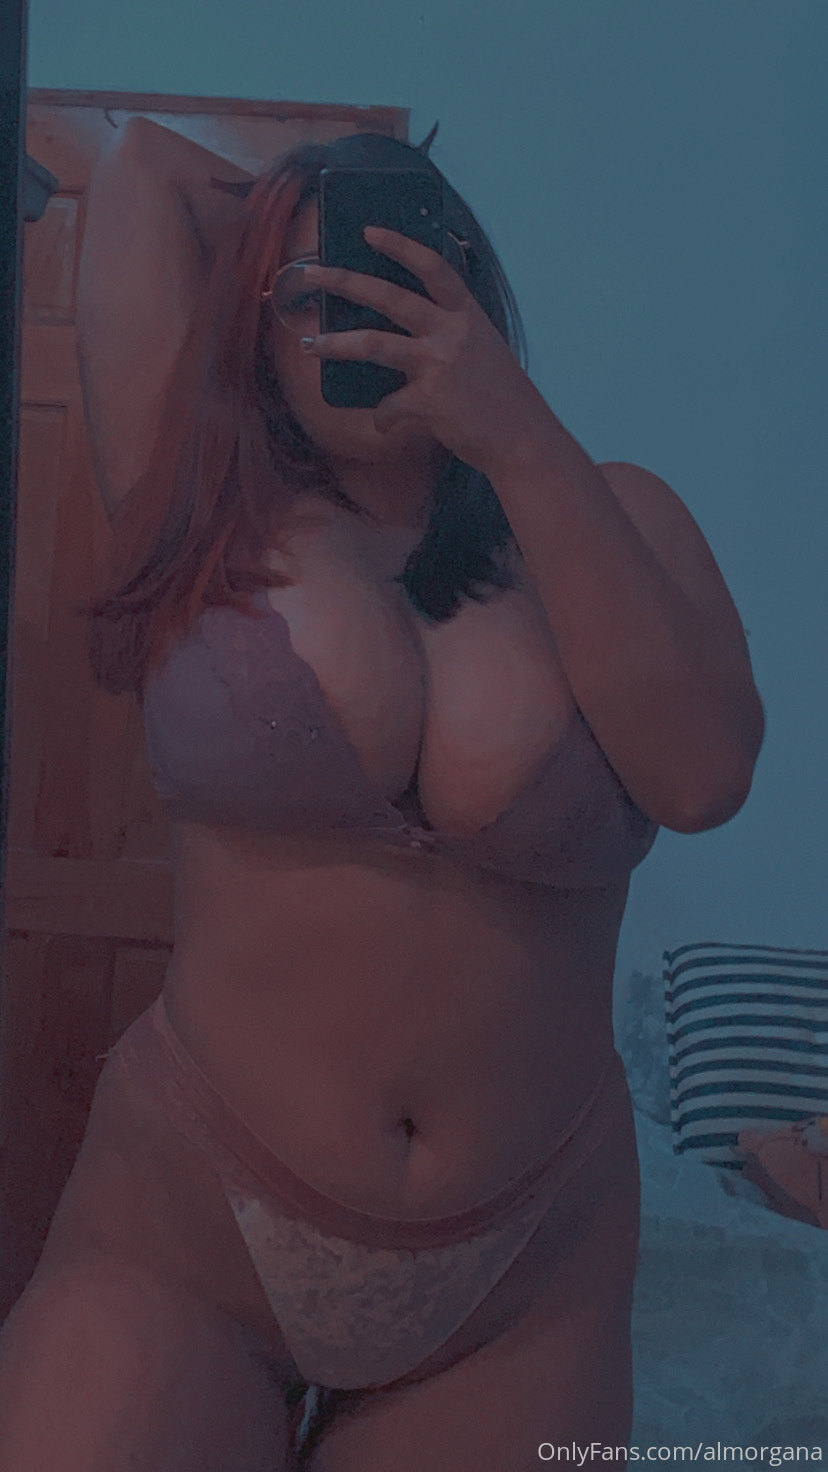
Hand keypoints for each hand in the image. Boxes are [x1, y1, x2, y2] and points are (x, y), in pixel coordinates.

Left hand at [299, 226, 550, 479]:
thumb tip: (410, 339)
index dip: (400, 246)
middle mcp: (451, 332)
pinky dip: (383, 418)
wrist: (523, 440)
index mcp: (468, 315)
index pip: (433, 266)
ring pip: (373, 344)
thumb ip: (452, 337)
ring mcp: (439, 364)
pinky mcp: (429, 400)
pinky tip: (384, 425)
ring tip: (310, 345)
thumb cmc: (503, 400)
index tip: (369, 232)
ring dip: (335, 344)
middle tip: (312, 274)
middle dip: (344, 281)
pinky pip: (389, 407)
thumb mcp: (484, 353)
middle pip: (388, 296)